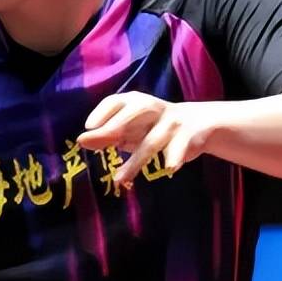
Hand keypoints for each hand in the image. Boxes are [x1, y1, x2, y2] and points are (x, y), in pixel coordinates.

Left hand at [77, 92, 213, 187]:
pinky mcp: (189, 136)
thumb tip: (83, 141)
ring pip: (152, 141)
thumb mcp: (131, 128)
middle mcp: (153, 109)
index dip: (102, 112)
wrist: (198, 124)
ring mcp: (172, 122)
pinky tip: (169, 167)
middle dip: (115, 126)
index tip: (88, 126)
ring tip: (120, 179)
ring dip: (135, 161)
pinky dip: (175, 156)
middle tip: (97, 141)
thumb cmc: (154, 126)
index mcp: (135, 103)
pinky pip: (181, 146)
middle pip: (136, 112)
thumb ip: (108, 135)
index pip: (116, 101)